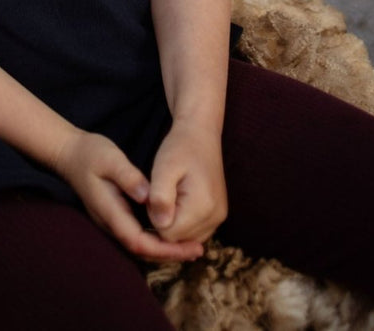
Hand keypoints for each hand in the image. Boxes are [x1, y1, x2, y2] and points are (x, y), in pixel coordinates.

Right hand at [53, 128, 194, 261]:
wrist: (70, 154)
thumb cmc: (91, 153)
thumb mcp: (110, 158)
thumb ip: (128, 176)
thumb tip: (147, 195)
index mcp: (110, 211)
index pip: (139, 241)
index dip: (164, 248)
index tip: (188, 246)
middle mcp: (111, 223)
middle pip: (142, 250)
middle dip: (170, 253)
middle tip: (198, 251)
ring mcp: (112, 222)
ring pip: (141, 246)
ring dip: (165, 249)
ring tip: (191, 247)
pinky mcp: (116, 217)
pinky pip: (139, 235)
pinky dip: (157, 238)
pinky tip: (173, 233)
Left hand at [146, 119, 227, 258]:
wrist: (201, 134)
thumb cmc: (180, 147)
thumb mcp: (164, 167)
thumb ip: (160, 197)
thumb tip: (160, 225)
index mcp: (202, 207)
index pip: (168, 234)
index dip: (154, 216)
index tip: (154, 193)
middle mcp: (216, 218)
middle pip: (178, 239)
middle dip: (164, 221)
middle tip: (162, 192)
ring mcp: (219, 218)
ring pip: (186, 238)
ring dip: (174, 222)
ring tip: (171, 194)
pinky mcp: (218, 216)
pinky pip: (195, 232)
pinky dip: (183, 222)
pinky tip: (178, 200)